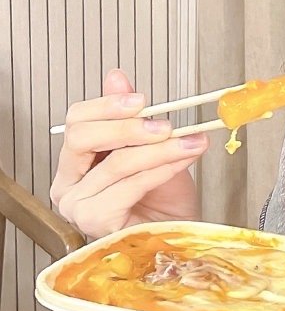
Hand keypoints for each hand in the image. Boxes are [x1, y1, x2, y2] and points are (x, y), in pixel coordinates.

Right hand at [50, 68, 208, 237]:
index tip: (142, 99)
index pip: (76, 121)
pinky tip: (182, 161)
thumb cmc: (163, 197)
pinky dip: (161, 170)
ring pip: (117, 163)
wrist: (180, 233)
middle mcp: (68, 184)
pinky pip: (130, 186)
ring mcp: (78, 206)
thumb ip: (132, 116)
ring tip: (190, 142)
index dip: (107, 105)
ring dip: (161, 149)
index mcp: (75, 162)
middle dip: (128, 127)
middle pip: (83, 138)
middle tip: (165, 124)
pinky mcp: (96, 222)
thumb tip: (117, 77)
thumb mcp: (152, 147)